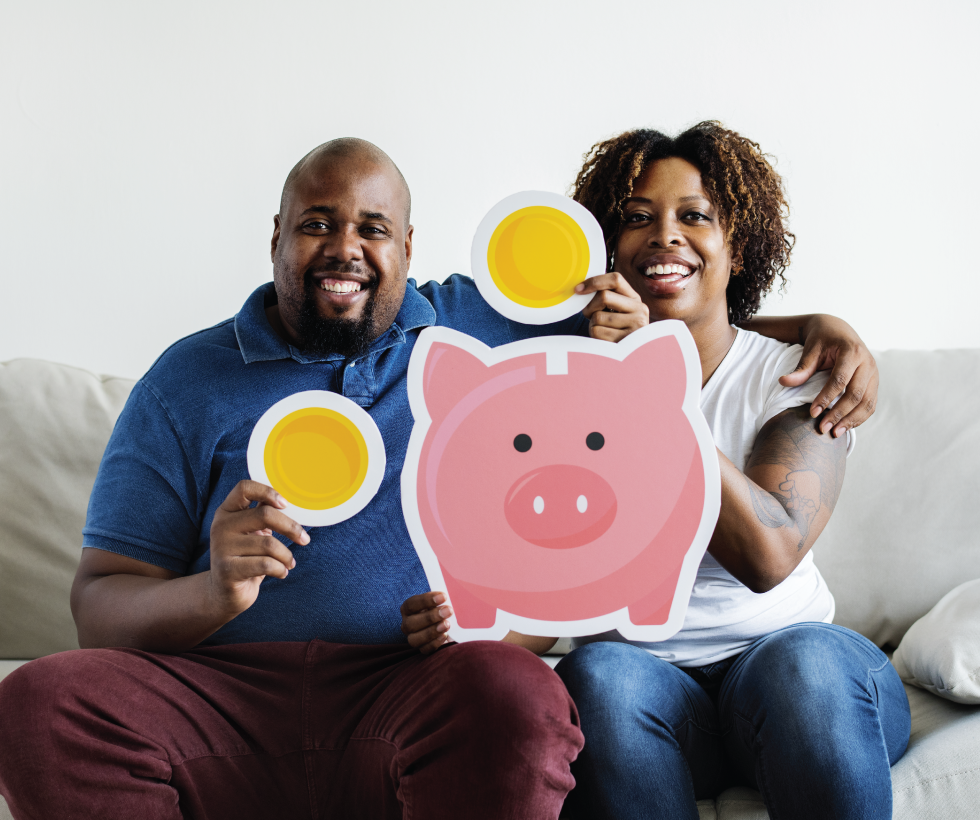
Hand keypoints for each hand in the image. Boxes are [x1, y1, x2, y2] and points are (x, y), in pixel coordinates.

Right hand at [207, 479, 308, 618]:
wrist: (223, 592)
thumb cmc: (245, 556)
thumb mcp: (251, 532)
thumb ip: (263, 513)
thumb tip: (291, 497)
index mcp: (226, 511)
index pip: (244, 488)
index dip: (268, 492)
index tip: (286, 504)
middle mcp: (220, 526)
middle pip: (264, 515)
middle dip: (291, 528)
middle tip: (304, 539)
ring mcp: (222, 548)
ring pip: (269, 544)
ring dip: (287, 556)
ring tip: (289, 563)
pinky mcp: (228, 570)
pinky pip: (266, 564)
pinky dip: (281, 569)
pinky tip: (282, 573)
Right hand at [400, 591, 452, 654]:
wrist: (446, 622)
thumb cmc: (441, 608)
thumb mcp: (439, 601)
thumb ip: (440, 599)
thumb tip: (448, 595)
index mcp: (408, 609)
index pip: (411, 604)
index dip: (426, 600)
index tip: (443, 597)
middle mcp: (407, 624)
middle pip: (411, 623)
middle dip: (430, 617)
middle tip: (448, 611)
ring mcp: (413, 637)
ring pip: (415, 639)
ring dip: (431, 631)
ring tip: (447, 624)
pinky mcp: (422, 648)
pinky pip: (424, 649)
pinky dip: (435, 643)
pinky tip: (445, 636)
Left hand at [576, 272, 648, 341]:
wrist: (630, 353)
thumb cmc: (617, 328)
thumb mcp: (617, 310)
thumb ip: (606, 297)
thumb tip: (579, 289)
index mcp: (635, 298)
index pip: (615, 279)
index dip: (594, 281)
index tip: (578, 289)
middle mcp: (639, 310)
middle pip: (603, 297)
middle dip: (590, 306)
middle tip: (589, 315)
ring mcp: (634, 326)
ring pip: (598, 317)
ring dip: (592, 324)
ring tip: (601, 329)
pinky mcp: (625, 341)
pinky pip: (597, 332)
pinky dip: (594, 335)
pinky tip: (603, 338)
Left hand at [779, 314, 877, 436]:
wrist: (839, 330)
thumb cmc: (823, 339)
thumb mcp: (811, 349)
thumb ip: (801, 368)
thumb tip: (783, 382)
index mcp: (852, 352)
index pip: (840, 379)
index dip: (826, 398)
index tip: (812, 413)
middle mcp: (868, 363)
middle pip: (856, 394)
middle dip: (839, 413)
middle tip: (823, 428)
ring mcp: (874, 373)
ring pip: (868, 402)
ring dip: (852, 420)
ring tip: (835, 433)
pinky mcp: (875, 382)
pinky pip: (871, 404)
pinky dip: (860, 417)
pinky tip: (845, 427)